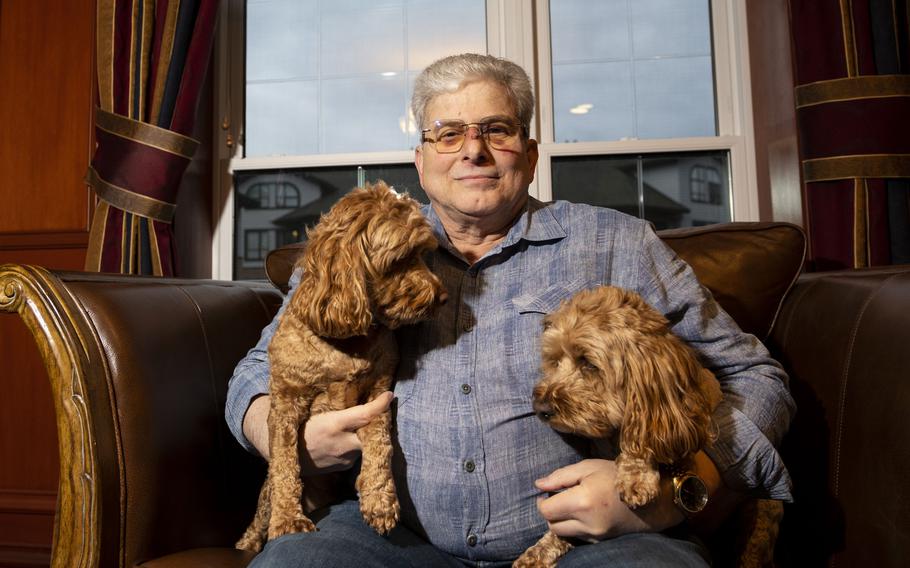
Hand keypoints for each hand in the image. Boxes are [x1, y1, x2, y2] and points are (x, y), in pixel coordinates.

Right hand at [242, 391, 394, 474]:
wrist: (286, 457)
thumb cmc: (300, 426)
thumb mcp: (315, 411)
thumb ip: (339, 407)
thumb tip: (361, 391)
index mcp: (334, 425)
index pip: (365, 414)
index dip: (380, 405)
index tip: (389, 395)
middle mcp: (343, 444)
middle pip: (372, 431)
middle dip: (378, 422)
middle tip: (378, 412)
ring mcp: (344, 458)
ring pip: (364, 442)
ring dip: (363, 433)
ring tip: (353, 426)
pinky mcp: (344, 467)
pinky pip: (357, 452)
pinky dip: (355, 444)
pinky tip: (345, 439)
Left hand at [534, 459, 684, 541]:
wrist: (653, 497)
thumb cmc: (619, 476)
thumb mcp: (589, 467)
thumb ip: (560, 476)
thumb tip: (538, 485)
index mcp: (582, 501)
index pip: (546, 511)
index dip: (542, 501)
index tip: (546, 493)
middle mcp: (587, 523)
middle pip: (553, 525)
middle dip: (550, 512)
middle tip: (559, 498)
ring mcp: (595, 535)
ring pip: (564, 533)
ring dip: (562, 520)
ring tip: (572, 504)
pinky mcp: (601, 541)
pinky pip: (579, 536)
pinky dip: (575, 526)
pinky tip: (585, 512)